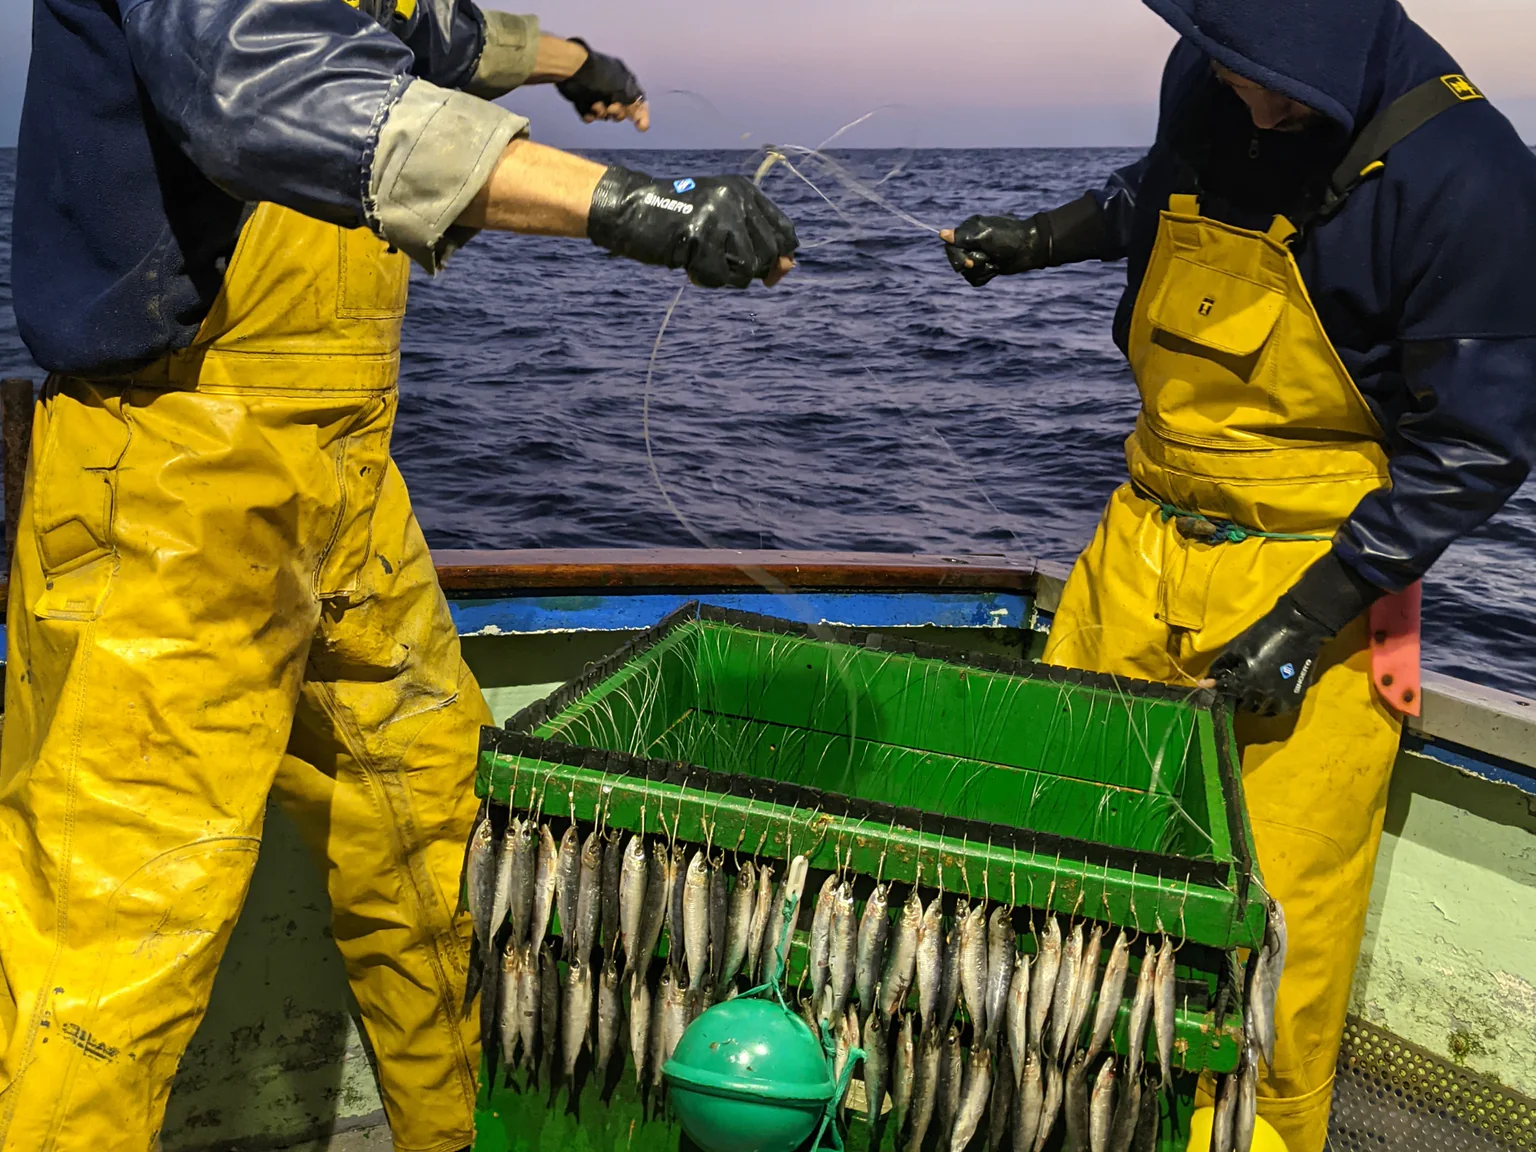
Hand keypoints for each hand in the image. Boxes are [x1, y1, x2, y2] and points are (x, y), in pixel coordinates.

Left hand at [556, 39, 649, 131]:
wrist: (572, 70)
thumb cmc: (600, 77)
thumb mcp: (623, 89)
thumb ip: (635, 102)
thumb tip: (639, 112)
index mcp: (625, 80)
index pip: (638, 100)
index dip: (641, 114)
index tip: (641, 127)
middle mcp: (612, 87)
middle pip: (621, 110)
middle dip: (617, 113)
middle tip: (611, 108)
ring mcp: (597, 93)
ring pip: (605, 114)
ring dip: (602, 113)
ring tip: (595, 105)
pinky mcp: (582, 98)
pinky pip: (590, 114)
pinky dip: (590, 115)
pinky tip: (587, 112)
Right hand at [586, 167, 797, 288]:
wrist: (630, 209)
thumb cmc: (675, 219)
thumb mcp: (719, 220)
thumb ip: (753, 241)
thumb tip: (788, 268)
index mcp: (744, 190)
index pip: (785, 230)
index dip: (782, 256)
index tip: (769, 271)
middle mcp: (736, 199)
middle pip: (770, 253)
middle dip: (750, 270)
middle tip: (722, 265)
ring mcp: (719, 216)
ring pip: (748, 268)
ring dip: (727, 276)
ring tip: (702, 263)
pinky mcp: (700, 236)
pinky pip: (721, 278)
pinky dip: (705, 280)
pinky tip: (689, 269)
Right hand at [941, 214, 1049, 286]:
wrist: (1030, 249)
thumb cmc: (1009, 239)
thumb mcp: (984, 236)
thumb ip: (962, 237)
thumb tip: (941, 234)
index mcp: (968, 230)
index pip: (950, 246)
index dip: (957, 257)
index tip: (968, 262)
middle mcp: (970, 243)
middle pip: (956, 261)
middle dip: (971, 264)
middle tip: (987, 260)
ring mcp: (977, 256)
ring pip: (966, 273)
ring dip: (981, 270)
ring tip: (994, 262)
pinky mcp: (985, 268)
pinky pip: (974, 279)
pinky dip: (985, 277)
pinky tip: (996, 269)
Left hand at [1206, 597, 1334, 715]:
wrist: (1298, 629)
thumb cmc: (1263, 634)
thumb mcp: (1236, 648)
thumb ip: (1221, 667)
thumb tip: (1206, 681)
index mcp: (1246, 682)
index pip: (1225, 694)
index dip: (1218, 691)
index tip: (1213, 689)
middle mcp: (1262, 695)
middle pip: (1242, 706)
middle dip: (1235, 698)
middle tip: (1234, 689)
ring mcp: (1280, 698)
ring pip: (1260, 711)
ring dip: (1252, 704)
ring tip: (1250, 692)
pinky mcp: (1294, 697)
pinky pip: (1278, 710)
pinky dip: (1269, 706)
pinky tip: (1266, 696)